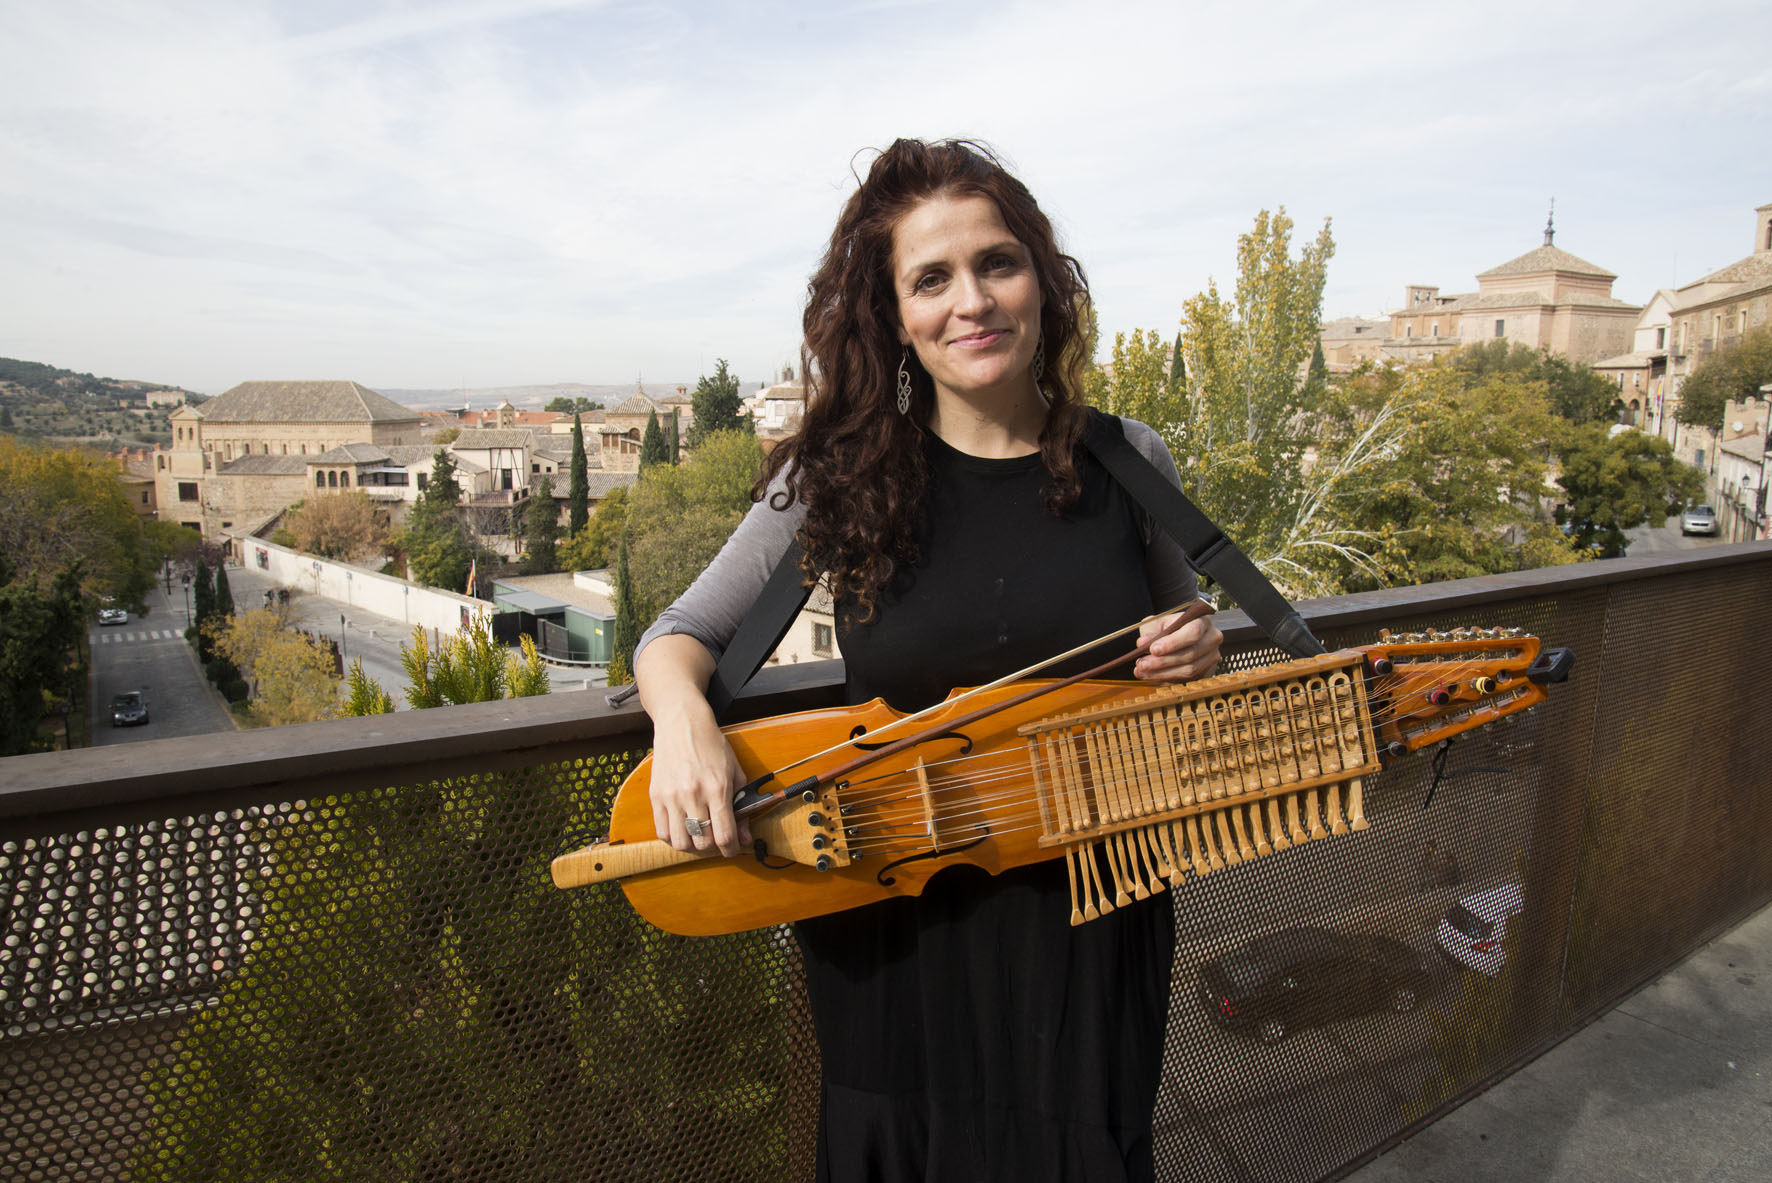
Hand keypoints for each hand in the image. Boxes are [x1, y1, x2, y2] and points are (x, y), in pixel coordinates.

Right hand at [647, 706, 751, 858]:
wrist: (682, 723)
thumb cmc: (712, 746)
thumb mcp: (735, 772)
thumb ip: (742, 806)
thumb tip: (745, 837)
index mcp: (717, 788)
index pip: (724, 836)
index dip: (731, 850)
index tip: (732, 849)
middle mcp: (693, 794)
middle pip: (703, 842)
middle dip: (713, 846)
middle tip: (715, 837)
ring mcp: (671, 796)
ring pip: (681, 842)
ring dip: (692, 844)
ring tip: (698, 834)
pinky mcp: (655, 796)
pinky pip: (662, 832)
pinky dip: (674, 837)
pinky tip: (682, 828)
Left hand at [1133, 602, 1221, 683]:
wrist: (1182, 634)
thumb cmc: (1170, 626)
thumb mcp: (1158, 622)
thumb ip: (1150, 631)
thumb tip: (1142, 643)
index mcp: (1202, 622)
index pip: (1192, 633)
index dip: (1173, 643)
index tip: (1153, 649)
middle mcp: (1211, 640)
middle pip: (1190, 655)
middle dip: (1162, 662)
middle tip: (1142, 664)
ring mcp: (1211, 658)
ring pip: (1189, 670)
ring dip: (1162, 673)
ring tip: (1143, 671)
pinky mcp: (1205, 672)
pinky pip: (1186, 680)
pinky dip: (1166, 680)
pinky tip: (1151, 676)